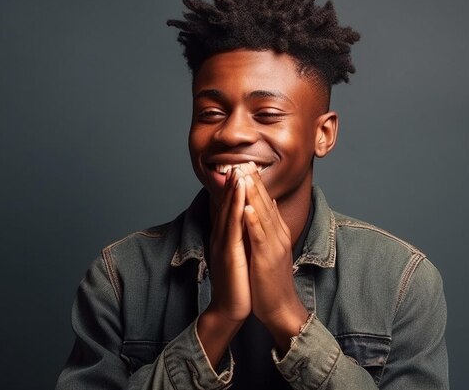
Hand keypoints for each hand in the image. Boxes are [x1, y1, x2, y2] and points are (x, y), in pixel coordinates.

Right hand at [197, 166, 250, 367]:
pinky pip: (233, 230)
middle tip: (238, 161)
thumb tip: (246, 220)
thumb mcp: (239, 253)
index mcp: (226, 236)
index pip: (231, 206)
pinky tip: (242, 199)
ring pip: (229, 213)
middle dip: (233, 183)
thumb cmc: (237, 282)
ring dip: (233, 192)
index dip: (235, 187)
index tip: (241, 167)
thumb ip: (239, 236)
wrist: (229, 308)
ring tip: (238, 172)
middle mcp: (222, 237)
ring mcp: (223, 245)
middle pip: (228, 205)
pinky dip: (237, 212)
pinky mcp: (229, 256)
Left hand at [242, 162, 308, 352]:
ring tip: (245, 175)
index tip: (246, 163)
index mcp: (276, 231)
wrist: (279, 306)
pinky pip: (260, 237)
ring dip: (254, 193)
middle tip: (244, 159)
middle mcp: (278, 233)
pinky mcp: (268, 258)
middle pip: (265, 202)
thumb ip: (265, 227)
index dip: (256, 182)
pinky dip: (254, 221)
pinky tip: (247, 208)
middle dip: (254, 180)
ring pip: (263, 214)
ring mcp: (274, 245)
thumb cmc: (269, 279)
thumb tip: (262, 207)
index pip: (265, 201)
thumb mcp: (268, 248)